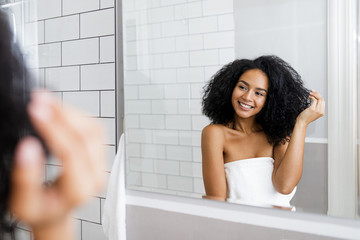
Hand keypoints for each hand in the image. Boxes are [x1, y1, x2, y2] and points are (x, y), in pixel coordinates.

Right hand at [10, 91, 105, 238]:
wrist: (55, 212)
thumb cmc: (42, 208)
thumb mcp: (24, 203)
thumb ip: (26, 177)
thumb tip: (28, 147)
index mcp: (79, 190)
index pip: (71, 152)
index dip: (53, 128)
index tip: (35, 110)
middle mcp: (96, 176)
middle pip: (87, 135)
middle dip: (62, 113)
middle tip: (40, 99)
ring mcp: (101, 164)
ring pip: (94, 128)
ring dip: (70, 111)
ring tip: (47, 101)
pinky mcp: (99, 153)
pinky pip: (94, 127)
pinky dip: (76, 114)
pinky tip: (59, 110)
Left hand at [296, 90, 324, 125]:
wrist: (302, 122)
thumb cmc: (306, 118)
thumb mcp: (314, 114)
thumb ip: (317, 109)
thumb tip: (317, 101)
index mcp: (322, 112)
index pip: (323, 102)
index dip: (319, 96)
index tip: (316, 94)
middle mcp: (321, 111)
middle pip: (322, 99)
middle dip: (317, 94)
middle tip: (313, 91)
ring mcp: (317, 110)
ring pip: (319, 99)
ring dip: (314, 94)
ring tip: (311, 93)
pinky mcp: (312, 109)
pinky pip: (314, 100)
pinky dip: (312, 97)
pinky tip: (309, 97)